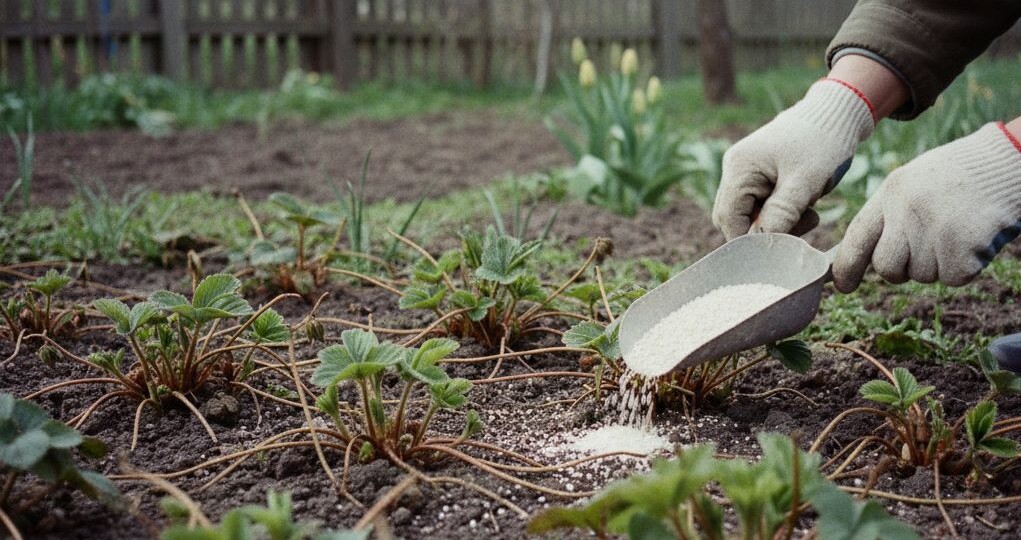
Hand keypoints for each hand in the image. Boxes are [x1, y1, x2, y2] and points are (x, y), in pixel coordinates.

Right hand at [712, 78, 874, 239]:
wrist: (836, 113)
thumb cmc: (822, 143)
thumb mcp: (804, 183)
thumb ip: (780, 215)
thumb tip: (762, 245)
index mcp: (739, 168)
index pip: (728, 219)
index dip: (749, 239)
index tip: (781, 246)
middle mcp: (734, 169)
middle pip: (733, 218)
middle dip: (763, 231)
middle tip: (801, 226)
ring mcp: (744, 171)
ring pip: (748, 214)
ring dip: (775, 222)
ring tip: (808, 213)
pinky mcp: (757, 174)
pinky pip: (759, 204)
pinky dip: (779, 212)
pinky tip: (803, 205)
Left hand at [833, 122, 1020, 292]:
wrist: (1008, 162)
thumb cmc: (959, 175)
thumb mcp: (913, 183)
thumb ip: (889, 216)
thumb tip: (866, 258)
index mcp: (891, 193)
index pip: (857, 238)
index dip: (846, 267)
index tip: (843, 286)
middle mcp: (908, 212)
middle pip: (886, 267)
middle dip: (900, 270)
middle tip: (923, 253)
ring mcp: (935, 231)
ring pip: (921, 275)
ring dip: (937, 264)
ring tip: (955, 232)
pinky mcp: (963, 249)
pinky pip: (952, 279)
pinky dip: (964, 268)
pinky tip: (973, 240)